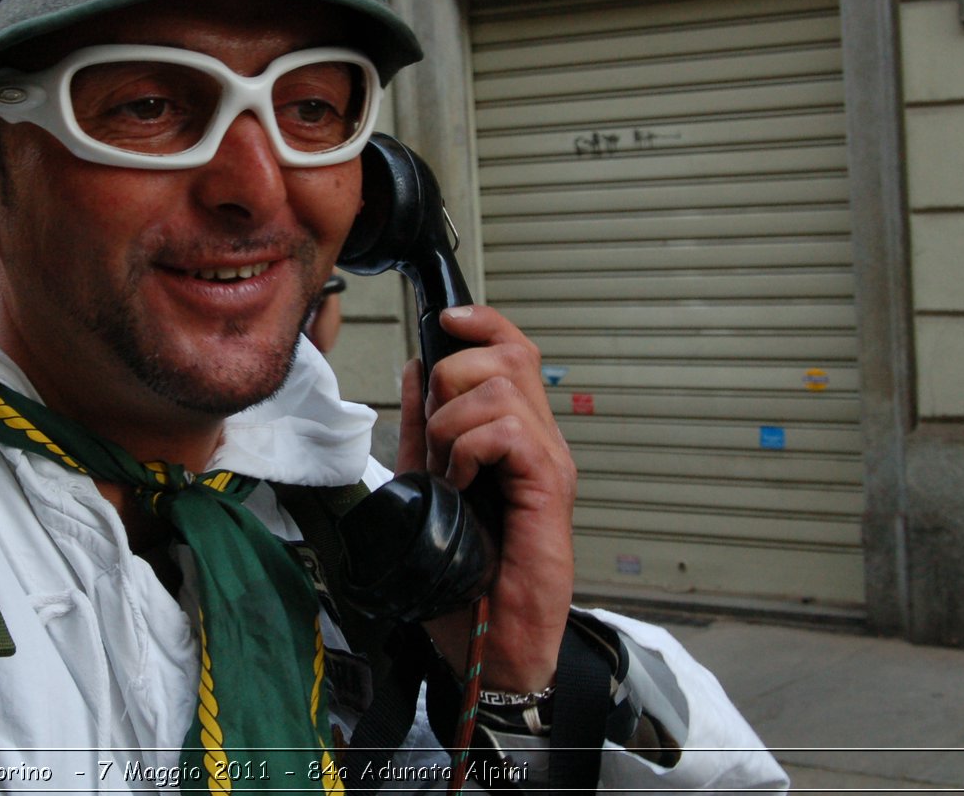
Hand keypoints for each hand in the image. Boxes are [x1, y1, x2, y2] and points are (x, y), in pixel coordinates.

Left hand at [397, 305, 575, 694]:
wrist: (495, 640)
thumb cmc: (470, 575)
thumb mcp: (429, 482)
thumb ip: (424, 427)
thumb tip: (413, 368)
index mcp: (517, 435)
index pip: (513, 349)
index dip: (481, 323)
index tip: (446, 322)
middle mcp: (541, 441)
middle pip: (507, 354)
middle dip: (452, 379)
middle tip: (439, 436)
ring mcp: (549, 461)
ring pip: (499, 388)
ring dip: (453, 424)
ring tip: (449, 470)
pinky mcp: (549, 486)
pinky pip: (506, 430)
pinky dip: (469, 449)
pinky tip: (461, 484)